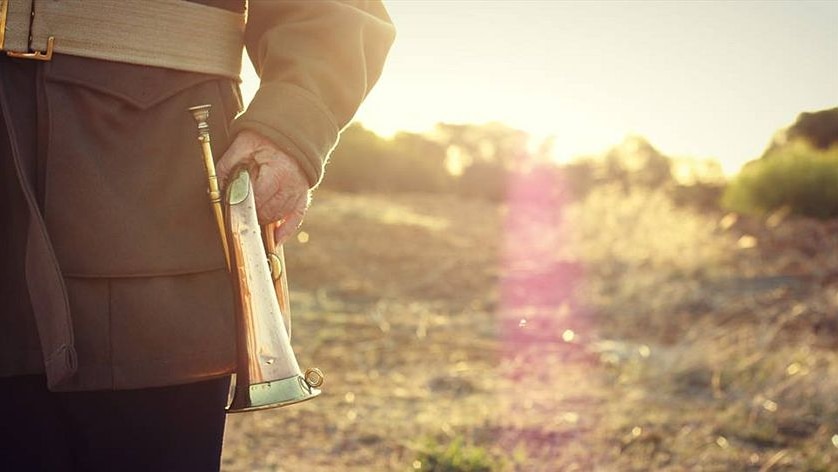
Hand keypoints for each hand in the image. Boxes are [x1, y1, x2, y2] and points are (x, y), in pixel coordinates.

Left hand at [216, 130, 310, 244]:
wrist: (289, 133)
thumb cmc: (264, 139)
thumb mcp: (242, 146)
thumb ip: (227, 165)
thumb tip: (214, 186)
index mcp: (278, 169)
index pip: (259, 196)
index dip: (243, 203)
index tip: (232, 207)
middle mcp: (291, 184)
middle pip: (269, 210)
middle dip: (251, 214)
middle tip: (237, 213)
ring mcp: (299, 191)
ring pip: (279, 216)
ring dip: (264, 221)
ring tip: (250, 219)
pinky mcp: (303, 196)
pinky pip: (296, 218)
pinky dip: (286, 230)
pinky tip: (276, 240)